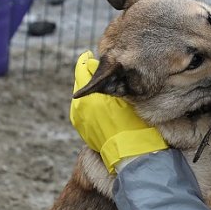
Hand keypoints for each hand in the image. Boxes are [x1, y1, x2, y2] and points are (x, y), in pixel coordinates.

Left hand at [70, 51, 167, 172]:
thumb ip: (109, 78)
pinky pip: (83, 110)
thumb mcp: (123, 95)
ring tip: (104, 91)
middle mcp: (78, 106)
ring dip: (90, 91)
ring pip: (81, 96)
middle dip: (90, 75)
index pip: (83, 66)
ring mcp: (78, 119)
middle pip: (80, 80)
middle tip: (104, 73)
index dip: (90, 60)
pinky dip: (90, 105)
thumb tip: (100, 66)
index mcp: (87, 94)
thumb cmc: (132, 121)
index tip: (96, 57)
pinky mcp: (82, 129)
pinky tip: (102, 107)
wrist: (130, 152)